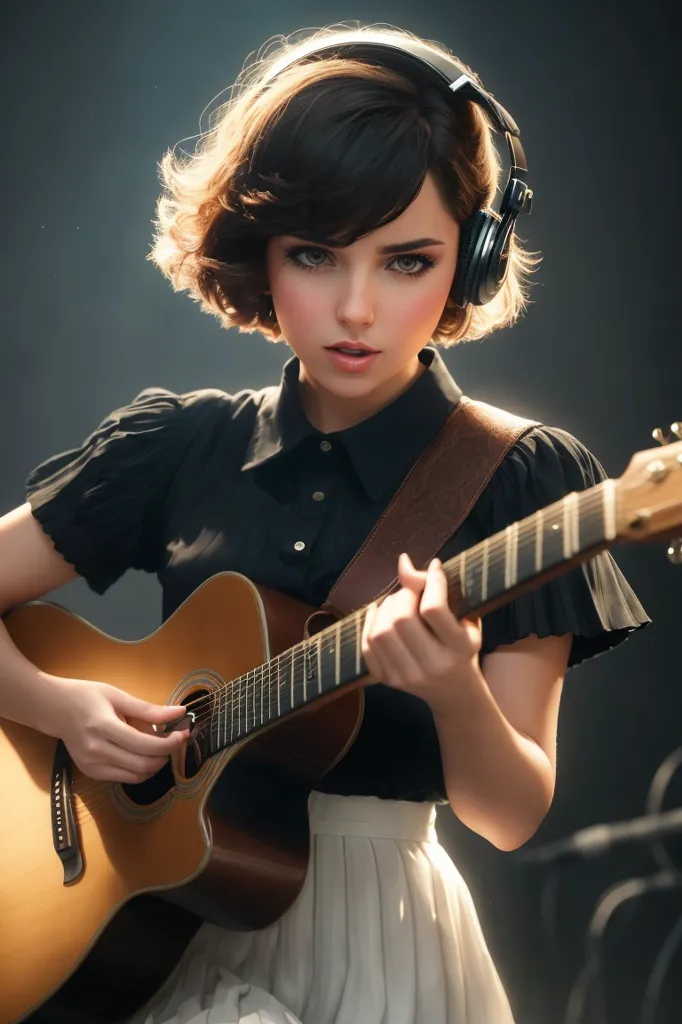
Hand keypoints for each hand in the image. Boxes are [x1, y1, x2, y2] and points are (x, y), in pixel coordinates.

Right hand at [49, 678, 189, 782]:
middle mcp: (96, 751)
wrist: (54, 709)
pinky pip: (125, 778)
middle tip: (175, 740)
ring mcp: (92, 766)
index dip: (170, 743)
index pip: (144, 745)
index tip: (183, 733)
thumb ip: (149, 709)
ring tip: (161, 747)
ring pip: (137, 776)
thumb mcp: (118, 696)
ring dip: (156, 764)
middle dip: (166, 755)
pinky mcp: (91, 773)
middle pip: (143, 764)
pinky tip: (143, 754)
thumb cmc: (86, 697)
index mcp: (103, 727)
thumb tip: (179, 712)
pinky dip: (141, 770)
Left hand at [361, 552, 481, 711]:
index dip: (430, 581)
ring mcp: (408, 676)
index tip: (434, 569)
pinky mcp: (388, 681)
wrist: (454, 691)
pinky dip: (370, 623)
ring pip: (381, 632)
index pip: (433, 609)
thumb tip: (403, 562)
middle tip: (410, 591)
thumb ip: (437, 590)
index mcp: (459, 649)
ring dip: (385, 607)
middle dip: (403, 594)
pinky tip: (380, 613)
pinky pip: (367, 646)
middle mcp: (433, 666)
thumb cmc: (462, 647)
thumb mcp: (465, 620)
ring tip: (397, 602)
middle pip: (402, 619)